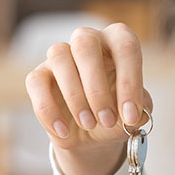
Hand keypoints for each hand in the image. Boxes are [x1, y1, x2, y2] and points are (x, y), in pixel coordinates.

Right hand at [24, 23, 152, 174]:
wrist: (90, 134)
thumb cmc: (116, 115)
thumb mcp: (133, 117)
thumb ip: (139, 113)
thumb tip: (133, 116)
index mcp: (118, 42)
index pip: (125, 47)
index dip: (129, 81)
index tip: (131, 116)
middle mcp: (88, 41)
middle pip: (85, 44)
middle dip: (97, 87)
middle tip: (107, 120)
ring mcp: (61, 56)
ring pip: (59, 57)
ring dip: (75, 96)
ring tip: (88, 124)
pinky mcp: (39, 75)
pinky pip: (36, 82)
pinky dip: (49, 109)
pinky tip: (63, 130)